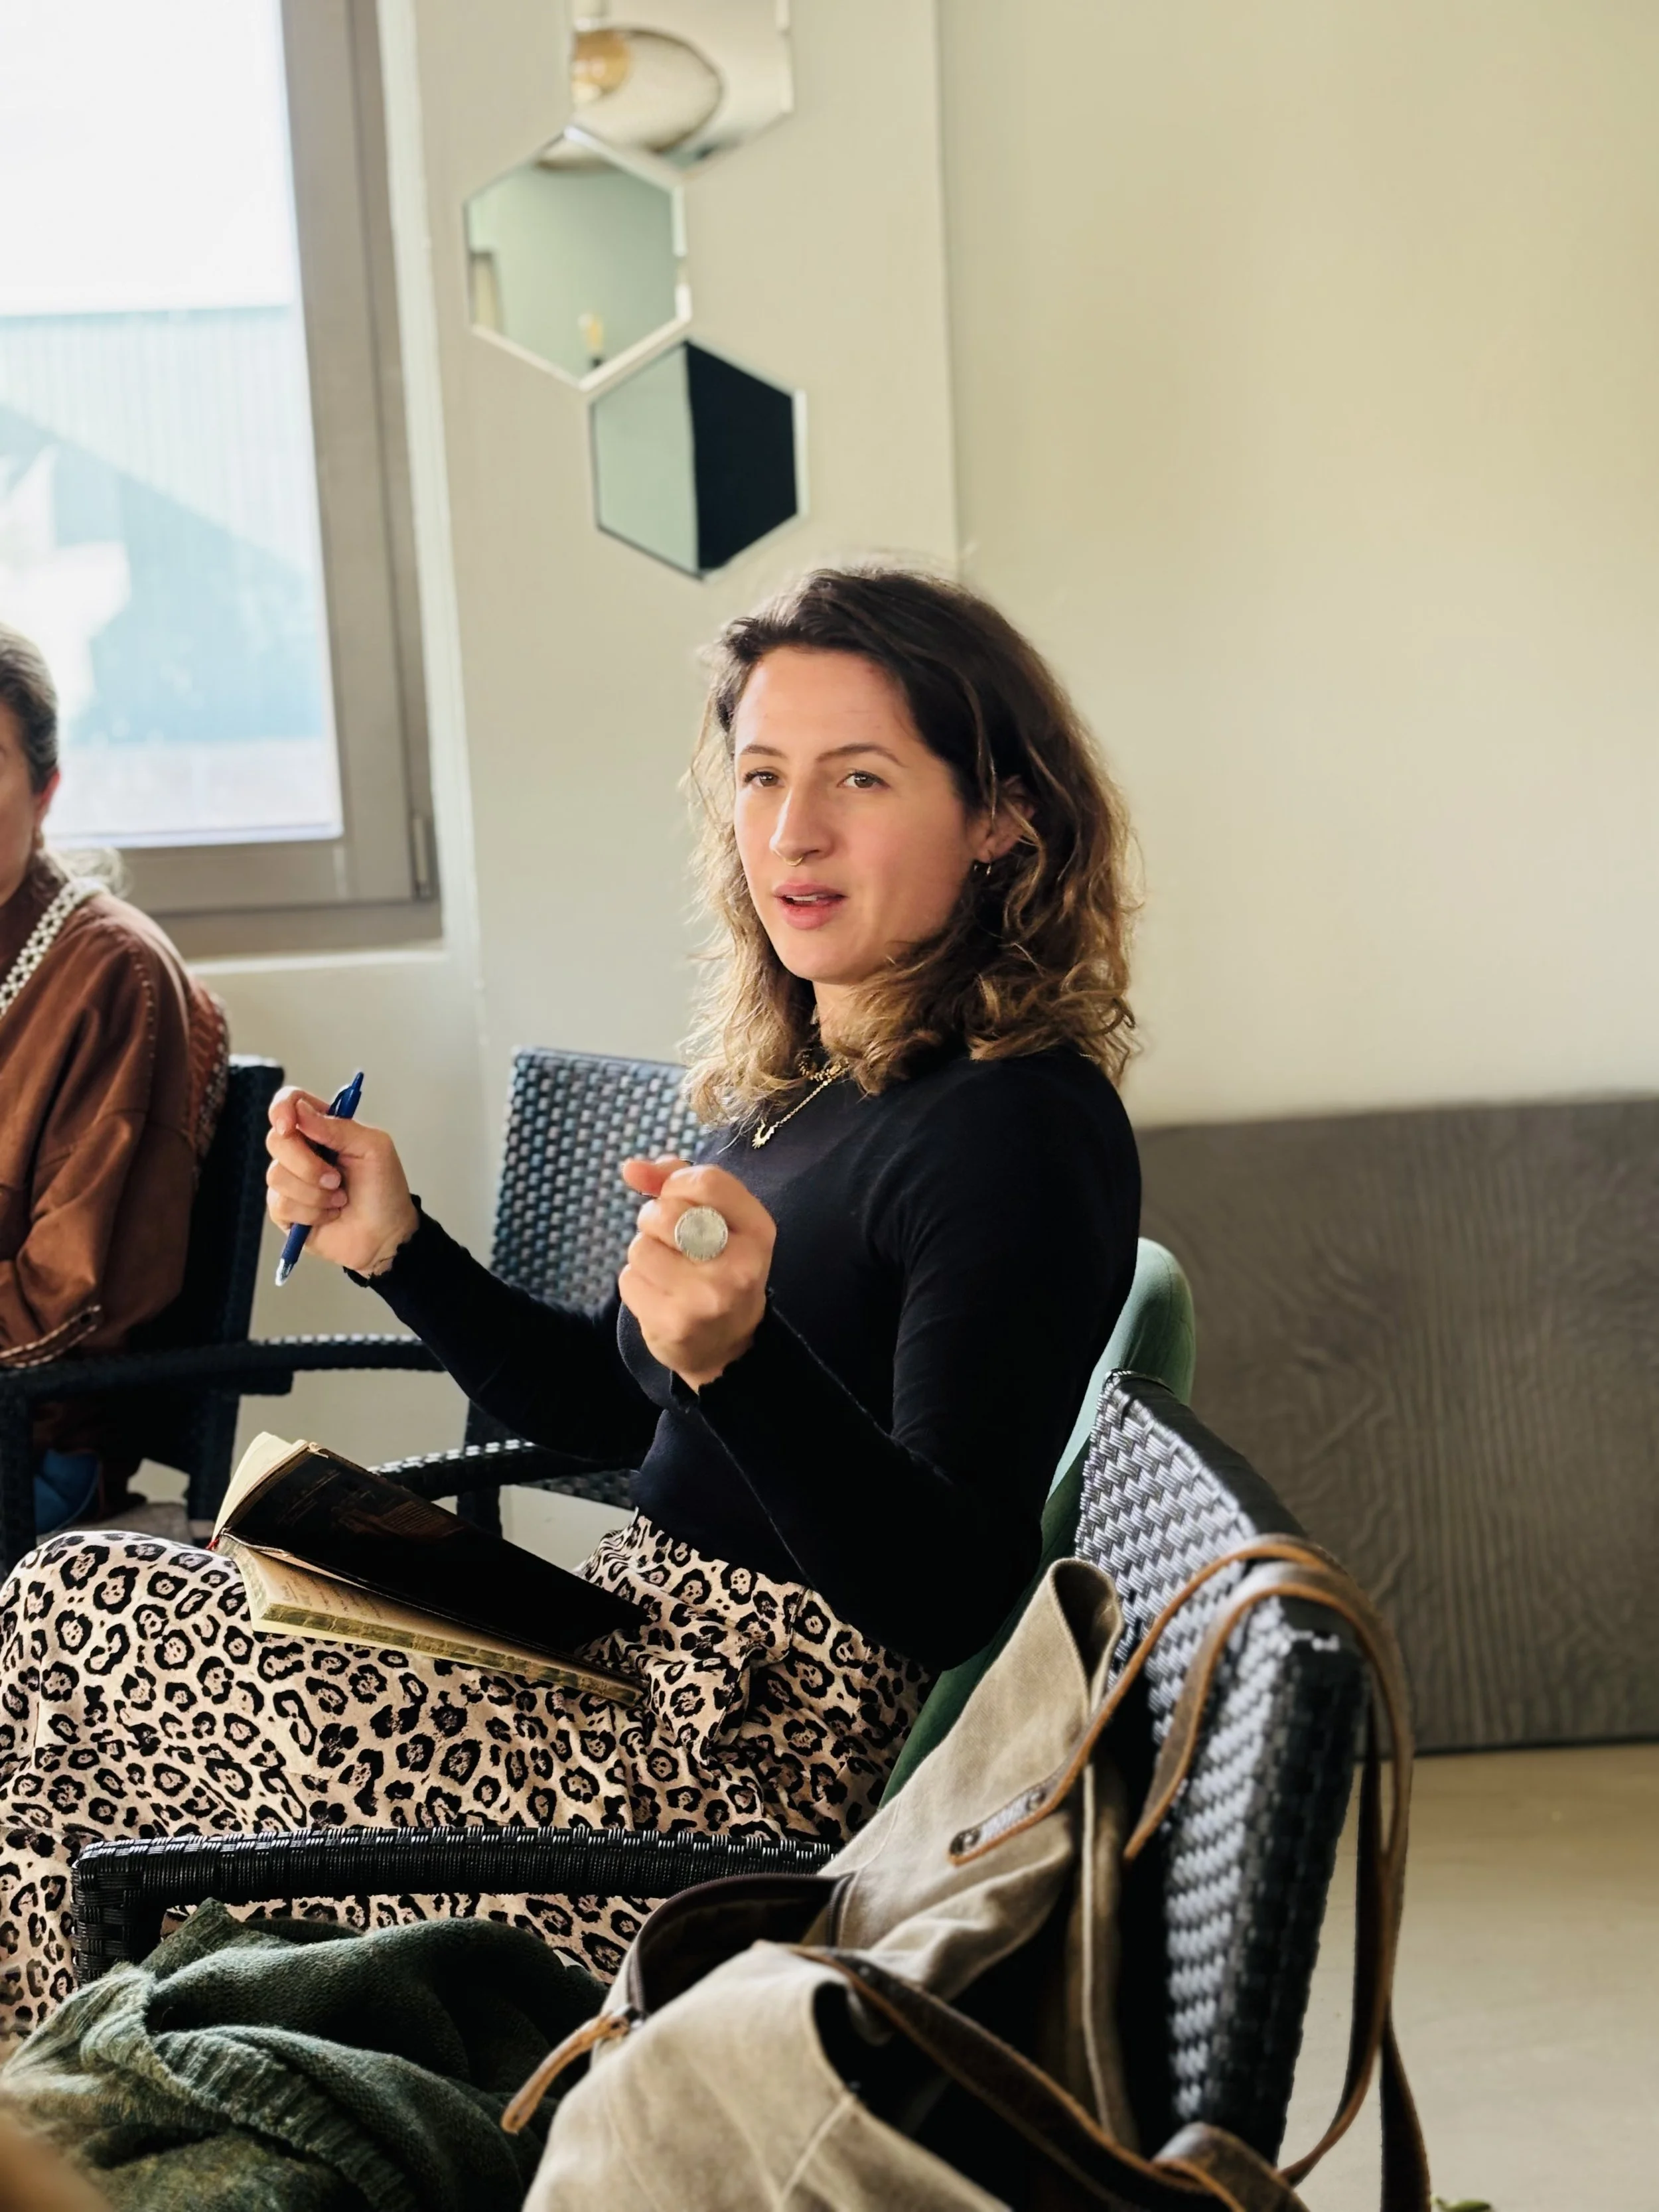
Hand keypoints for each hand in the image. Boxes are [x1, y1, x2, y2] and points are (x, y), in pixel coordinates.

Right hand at [265, 1087, 418, 1276]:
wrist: (386, 1236)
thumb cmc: (384, 1190)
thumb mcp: (374, 1148)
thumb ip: (339, 1127)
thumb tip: (300, 1110)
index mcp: (323, 1128)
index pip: (290, 1103)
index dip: (282, 1109)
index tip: (290, 1126)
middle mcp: (302, 1150)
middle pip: (276, 1140)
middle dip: (307, 1164)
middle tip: (336, 1178)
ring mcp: (291, 1180)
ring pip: (276, 1176)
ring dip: (315, 1193)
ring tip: (339, 1199)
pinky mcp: (285, 1210)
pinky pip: (280, 1204)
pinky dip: (311, 1212)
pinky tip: (329, 1214)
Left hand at [618, 1156, 774, 1388]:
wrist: (725, 1345)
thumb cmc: (719, 1266)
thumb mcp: (718, 1219)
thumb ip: (676, 1180)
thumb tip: (631, 1167)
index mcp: (758, 1230)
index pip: (707, 1181)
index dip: (678, 1184)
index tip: (679, 1199)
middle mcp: (740, 1265)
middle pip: (667, 1213)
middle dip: (653, 1219)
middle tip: (668, 1238)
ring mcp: (706, 1298)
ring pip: (641, 1247)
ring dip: (643, 1253)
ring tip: (666, 1269)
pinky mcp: (673, 1323)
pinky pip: (628, 1280)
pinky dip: (635, 1282)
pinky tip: (659, 1294)